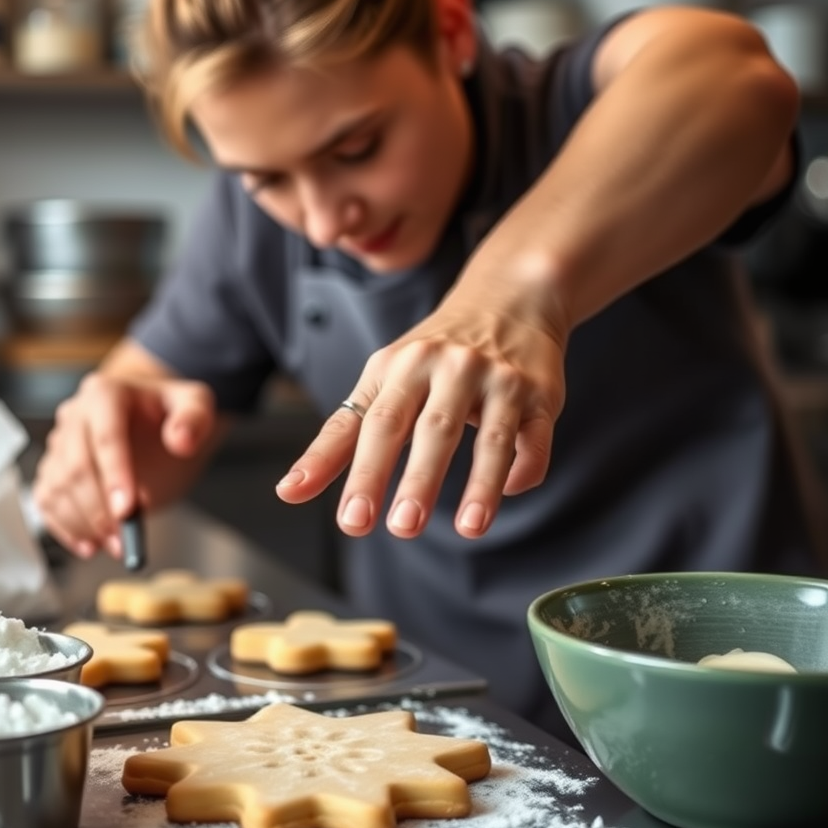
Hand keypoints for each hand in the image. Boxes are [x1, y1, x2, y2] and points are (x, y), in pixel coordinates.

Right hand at [32, 370, 216, 558]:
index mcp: (106, 393)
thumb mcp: (195, 403)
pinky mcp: (53, 469)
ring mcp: (60, 443)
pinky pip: (46, 500)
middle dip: (98, 509)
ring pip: (56, 487)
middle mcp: (75, 415)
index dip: (115, 475)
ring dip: (82, 524)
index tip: (128, 509)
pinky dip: (63, 527)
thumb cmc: (167, 409)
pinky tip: (88, 544)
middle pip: (75, 466)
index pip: (105, 436)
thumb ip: (194, 418)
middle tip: (124, 538)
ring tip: (115, 544)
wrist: (148, 413)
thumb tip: (182, 441)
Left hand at [275, 281, 566, 539]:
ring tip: (468, 529)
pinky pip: (533, 438)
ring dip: (478, 485)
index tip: (349, 520)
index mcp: (401, 366)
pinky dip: (523, 470)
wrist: (508, 298)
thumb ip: (338, 439)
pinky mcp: (539, 393)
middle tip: (400, 528)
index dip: (358, 472)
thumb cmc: (433, 355)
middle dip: (415, 480)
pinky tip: (505, 496)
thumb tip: (289, 491)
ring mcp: (497, 379)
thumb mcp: (381, 382)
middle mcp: (449, 367)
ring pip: (490, 437)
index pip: (372, 423)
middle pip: (429, 428)